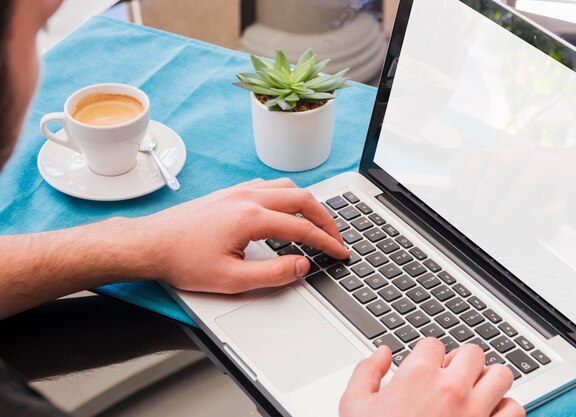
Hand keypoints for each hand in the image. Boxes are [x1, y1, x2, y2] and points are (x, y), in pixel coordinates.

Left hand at [141, 178, 348, 293]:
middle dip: (326, 218)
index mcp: (251, 217)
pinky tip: (284, 210)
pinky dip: (287, 196)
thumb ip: (273, 275)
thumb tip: (302, 266)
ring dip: (307, 204)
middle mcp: (248, 197)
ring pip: (286, 187)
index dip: (327, 242)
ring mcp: (238, 191)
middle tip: (336, 238)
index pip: (303, 227)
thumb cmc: (184, 262)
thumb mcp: (231, 280)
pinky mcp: (230, 193)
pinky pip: (268, 186)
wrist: (151, 244)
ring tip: (316, 223)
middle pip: (302, 198)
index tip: (341, 252)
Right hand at [340, 338, 523, 416]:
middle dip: (461, 362)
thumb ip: (366, 372)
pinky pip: (514, 409)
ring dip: (489, 380)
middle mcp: (450, 388)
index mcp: (417, 375)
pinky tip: (488, 415)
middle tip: (451, 377)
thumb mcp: (354, 405)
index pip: (434, 344)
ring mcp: (475, 411)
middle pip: (472, 352)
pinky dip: (505, 410)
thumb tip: (382, 354)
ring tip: (475, 391)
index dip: (427, 356)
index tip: (424, 370)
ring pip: (501, 375)